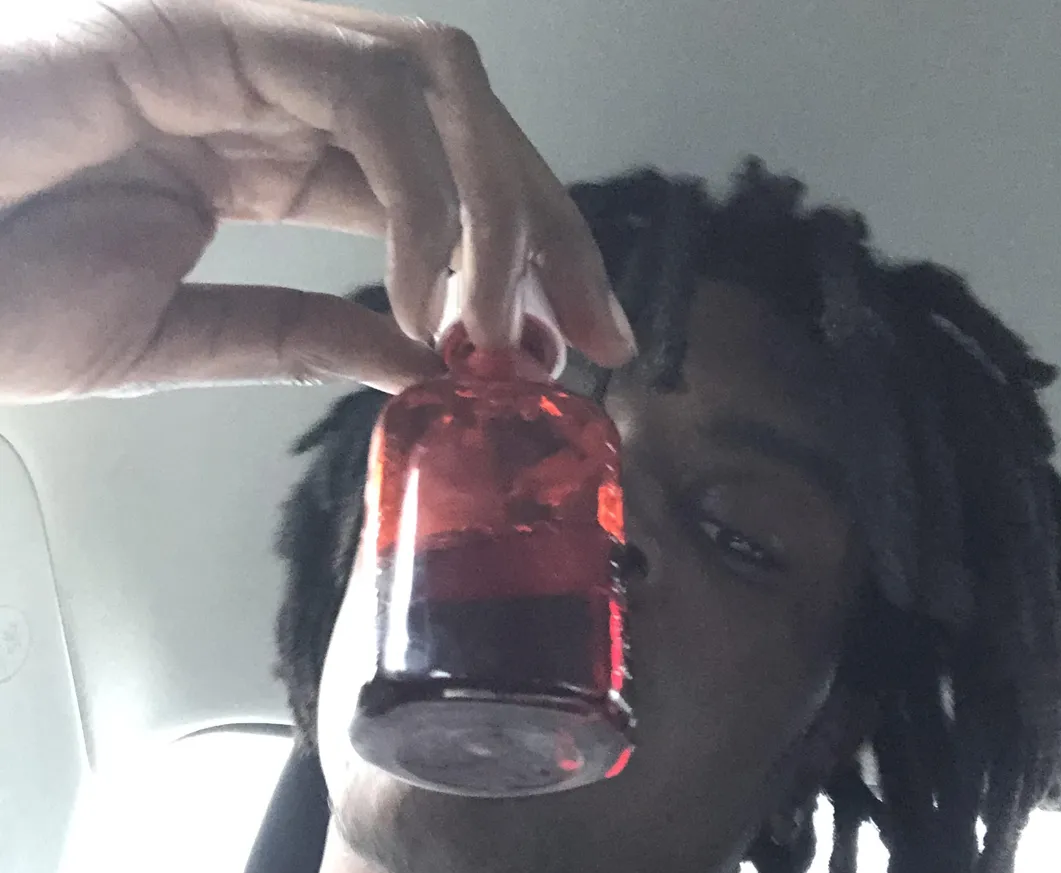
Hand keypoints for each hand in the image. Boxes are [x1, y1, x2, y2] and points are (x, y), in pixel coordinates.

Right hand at [0, 0, 634, 400]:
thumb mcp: (175, 337)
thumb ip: (300, 336)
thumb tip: (417, 360)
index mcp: (262, 155)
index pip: (438, 188)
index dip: (520, 261)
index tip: (564, 346)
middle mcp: (267, 91)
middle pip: (467, 127)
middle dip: (551, 230)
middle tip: (594, 331)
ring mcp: (235, 49)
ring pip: (439, 92)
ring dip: (503, 215)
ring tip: (505, 332)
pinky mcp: (197, 33)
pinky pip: (364, 97)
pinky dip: (424, 204)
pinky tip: (429, 298)